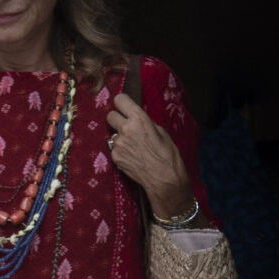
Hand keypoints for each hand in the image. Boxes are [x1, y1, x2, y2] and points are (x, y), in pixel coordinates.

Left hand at [107, 93, 193, 221]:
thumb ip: (145, 122)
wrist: (164, 179)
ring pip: (112, 134)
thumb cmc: (168, 155)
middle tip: (126, 126)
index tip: (125, 107)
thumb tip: (135, 119)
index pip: (119, 99)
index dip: (122, 103)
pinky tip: (132, 157)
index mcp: (139, 119)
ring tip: (133, 146)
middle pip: (110, 115)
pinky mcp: (114, 157)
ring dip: (119, 137)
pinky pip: (114, 148)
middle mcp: (125, 129)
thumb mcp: (161, 132)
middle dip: (117, 119)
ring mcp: (118, 144)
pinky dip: (121, 151)